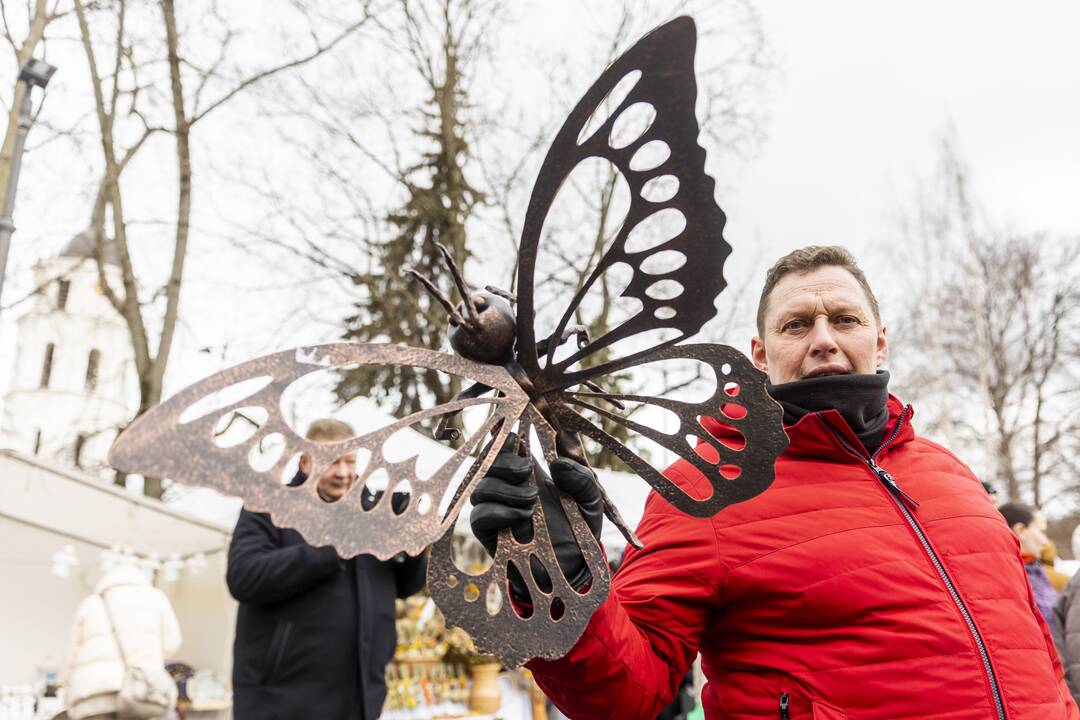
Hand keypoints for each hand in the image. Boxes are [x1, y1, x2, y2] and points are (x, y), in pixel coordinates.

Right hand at [469, 435, 603, 590]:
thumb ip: (581, 477)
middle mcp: (508, 488)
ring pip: (480, 487)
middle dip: (503, 461)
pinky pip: (479, 516)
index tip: (515, 433)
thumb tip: (556, 463)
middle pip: (486, 462)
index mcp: (529, 473)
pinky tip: (522, 516)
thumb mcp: (590, 499)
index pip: (505, 446)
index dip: (503, 436)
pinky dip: (499, 511)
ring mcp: (496, 510)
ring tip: (532, 501)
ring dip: (505, 489)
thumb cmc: (581, 528)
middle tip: (527, 470)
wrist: (575, 568)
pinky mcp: (490, 535)